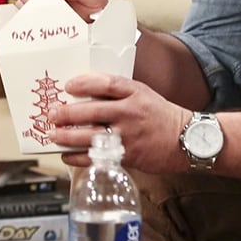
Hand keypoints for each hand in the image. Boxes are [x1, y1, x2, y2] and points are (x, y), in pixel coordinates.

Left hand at [47, 71, 191, 173]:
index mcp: (135, 93)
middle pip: (92, 111)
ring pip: (91, 136)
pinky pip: (98, 157)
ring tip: (54, 135)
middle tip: (52, 114)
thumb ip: (118, 92)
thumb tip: (84, 92)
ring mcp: (129, 136)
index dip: (85, 83)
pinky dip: (79, 157)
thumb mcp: (143, 94)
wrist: (188, 140)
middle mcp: (131, 113)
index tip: (68, 86)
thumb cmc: (160, 116)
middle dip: (67, 114)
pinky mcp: (128, 156)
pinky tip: (67, 155)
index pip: (107, 83)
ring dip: (68, 137)